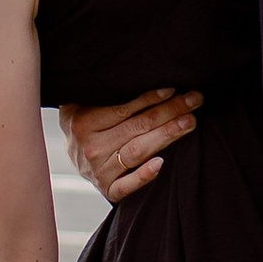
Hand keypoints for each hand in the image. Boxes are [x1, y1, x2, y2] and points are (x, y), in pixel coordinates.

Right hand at [61, 85, 202, 199]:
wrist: (69, 156)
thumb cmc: (85, 123)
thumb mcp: (83, 104)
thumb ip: (101, 94)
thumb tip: (134, 73)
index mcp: (84, 123)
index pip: (124, 110)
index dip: (150, 99)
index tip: (173, 90)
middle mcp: (92, 147)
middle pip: (137, 128)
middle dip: (169, 112)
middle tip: (193, 101)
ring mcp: (99, 170)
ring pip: (137, 151)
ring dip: (166, 135)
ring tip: (189, 122)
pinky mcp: (107, 189)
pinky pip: (127, 185)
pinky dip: (143, 175)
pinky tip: (162, 164)